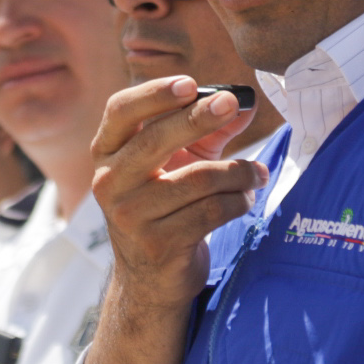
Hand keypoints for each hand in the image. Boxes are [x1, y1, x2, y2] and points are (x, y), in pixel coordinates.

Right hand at [91, 76, 265, 310]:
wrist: (151, 279)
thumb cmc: (167, 206)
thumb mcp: (181, 163)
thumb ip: (208, 131)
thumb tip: (244, 103)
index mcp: (106, 153)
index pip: (120, 111)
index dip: (154, 93)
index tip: (191, 84)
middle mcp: (109, 182)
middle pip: (156, 139)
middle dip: (200, 118)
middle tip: (233, 105)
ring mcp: (130, 216)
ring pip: (197, 179)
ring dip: (239, 173)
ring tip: (257, 174)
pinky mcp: (158, 244)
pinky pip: (212, 211)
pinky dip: (239, 201)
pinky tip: (246, 199)